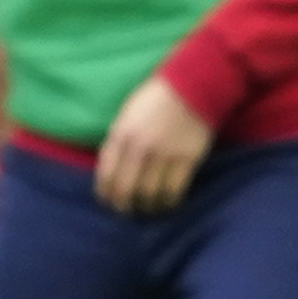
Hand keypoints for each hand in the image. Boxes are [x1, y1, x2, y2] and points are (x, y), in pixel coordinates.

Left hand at [94, 75, 210, 215]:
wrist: (192, 87)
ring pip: (149, 194)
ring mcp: (164, 155)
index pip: (106, 174)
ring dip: (146, 207)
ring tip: (147, 208)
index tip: (108, 202)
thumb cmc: (156, 99)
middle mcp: (140, 147)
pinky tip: (167, 203)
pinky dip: (168, 202)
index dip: (105, 194)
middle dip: (123, 206)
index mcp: (121, 134)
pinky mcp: (186, 160)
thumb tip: (112, 170)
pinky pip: (173, 191)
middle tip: (126, 211)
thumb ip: (118, 140)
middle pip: (126, 190)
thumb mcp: (127, 114)